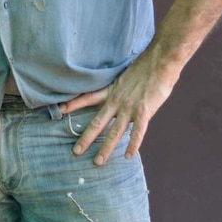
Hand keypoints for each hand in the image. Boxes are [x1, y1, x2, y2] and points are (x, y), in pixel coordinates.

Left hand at [62, 53, 177, 165]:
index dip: (74, 104)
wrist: (161, 60)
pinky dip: (133, 144)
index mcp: (112, 91)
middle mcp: (117, 101)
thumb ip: (120, 90)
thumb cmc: (147, 66)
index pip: (88, 98)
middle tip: (75, 152)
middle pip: (98, 122)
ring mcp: (130, 107)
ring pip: (115, 132)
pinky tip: (128, 156)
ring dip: (106, 148)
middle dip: (86, 138)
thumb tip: (117, 98)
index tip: (60, 109)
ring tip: (98, 162)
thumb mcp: (125, 76)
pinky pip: (138, 132)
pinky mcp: (144, 111)